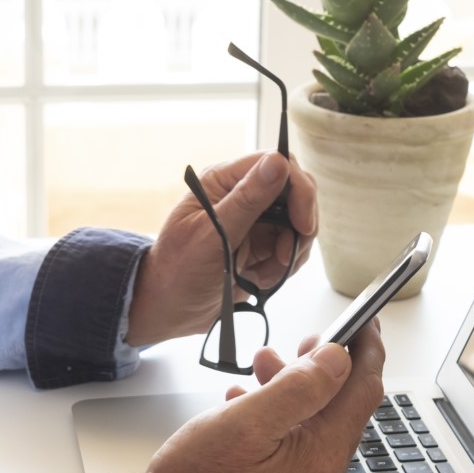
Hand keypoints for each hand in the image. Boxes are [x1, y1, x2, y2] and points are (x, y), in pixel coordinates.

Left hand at [124, 151, 317, 346]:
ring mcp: (254, 219)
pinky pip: (291, 246)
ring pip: (298, 222)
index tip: (303, 223)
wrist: (171, 309)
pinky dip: (284, 266)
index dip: (298, 189)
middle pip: (294, 191)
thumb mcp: (212, 236)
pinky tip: (261, 278)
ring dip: (290, 251)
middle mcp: (241, 194)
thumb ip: (247, 200)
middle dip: (299, 225)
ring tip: (264, 273)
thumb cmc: (178, 271)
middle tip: (284, 256)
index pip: (277, 164)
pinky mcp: (261, 243)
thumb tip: (277, 164)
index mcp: (223, 181)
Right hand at [125, 323, 384, 472]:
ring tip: (265, 364)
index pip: (363, 393)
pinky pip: (292, 447)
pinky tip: (245, 402)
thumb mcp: (245, 422)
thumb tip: (339, 359)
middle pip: (341, 410)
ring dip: (295, 389)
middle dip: (325, 368)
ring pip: (313, 426)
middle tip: (308, 338)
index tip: (367, 320)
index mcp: (320, 460)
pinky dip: (277, 417)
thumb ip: (299, 387)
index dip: (367, 350)